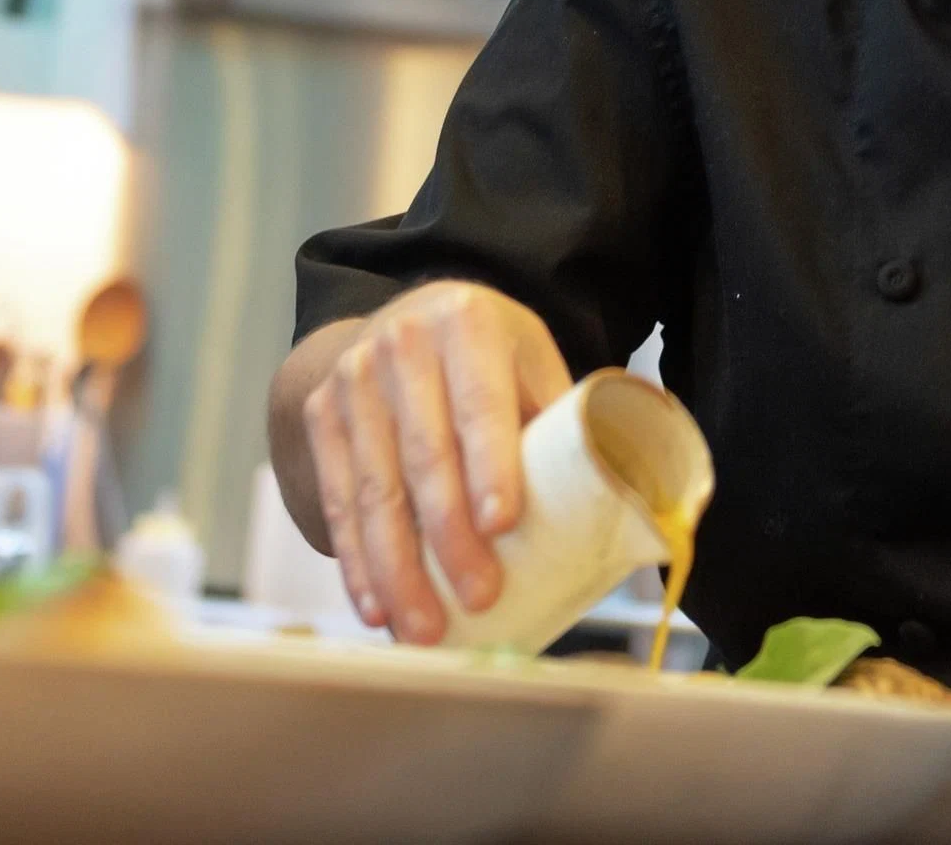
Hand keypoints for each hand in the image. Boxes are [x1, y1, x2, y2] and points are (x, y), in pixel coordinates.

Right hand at [294, 283, 571, 642]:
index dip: (491, 465)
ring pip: (374, 490)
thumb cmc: (488, 358)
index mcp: (468, 323)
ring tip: (424, 627)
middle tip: (479, 598)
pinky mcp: (321, 419)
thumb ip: (561, 421)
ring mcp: (352, 382)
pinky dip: (356, 561)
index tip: (503, 525)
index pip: (480, 403)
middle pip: (424, 456)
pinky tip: (376, 606)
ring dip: (397, 568)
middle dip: (449, 536)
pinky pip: (337, 501)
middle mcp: (402, 345)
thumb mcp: (529, 360)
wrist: (402, 322)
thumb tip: (630, 502)